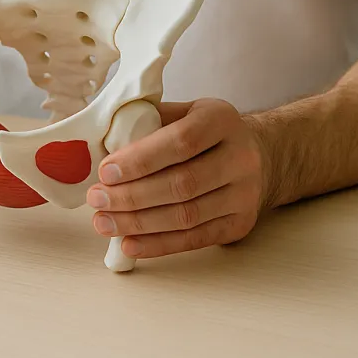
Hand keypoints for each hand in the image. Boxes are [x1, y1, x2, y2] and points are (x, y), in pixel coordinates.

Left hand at [86, 99, 269, 259]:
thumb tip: (101, 143)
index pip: (180, 142)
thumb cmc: (205, 133)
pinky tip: (129, 243)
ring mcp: (244, 194)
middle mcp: (240, 156)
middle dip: (132, 196)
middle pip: (182, 184)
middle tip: (97, 200)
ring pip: (187, 216)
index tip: (105, 172)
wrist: (260, 155)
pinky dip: (158, 245)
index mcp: (221, 119)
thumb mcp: (183, 112)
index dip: (140, 160)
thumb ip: (148, 122)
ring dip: (139, 223)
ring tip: (104, 223)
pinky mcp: (240, 223)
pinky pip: (195, 239)